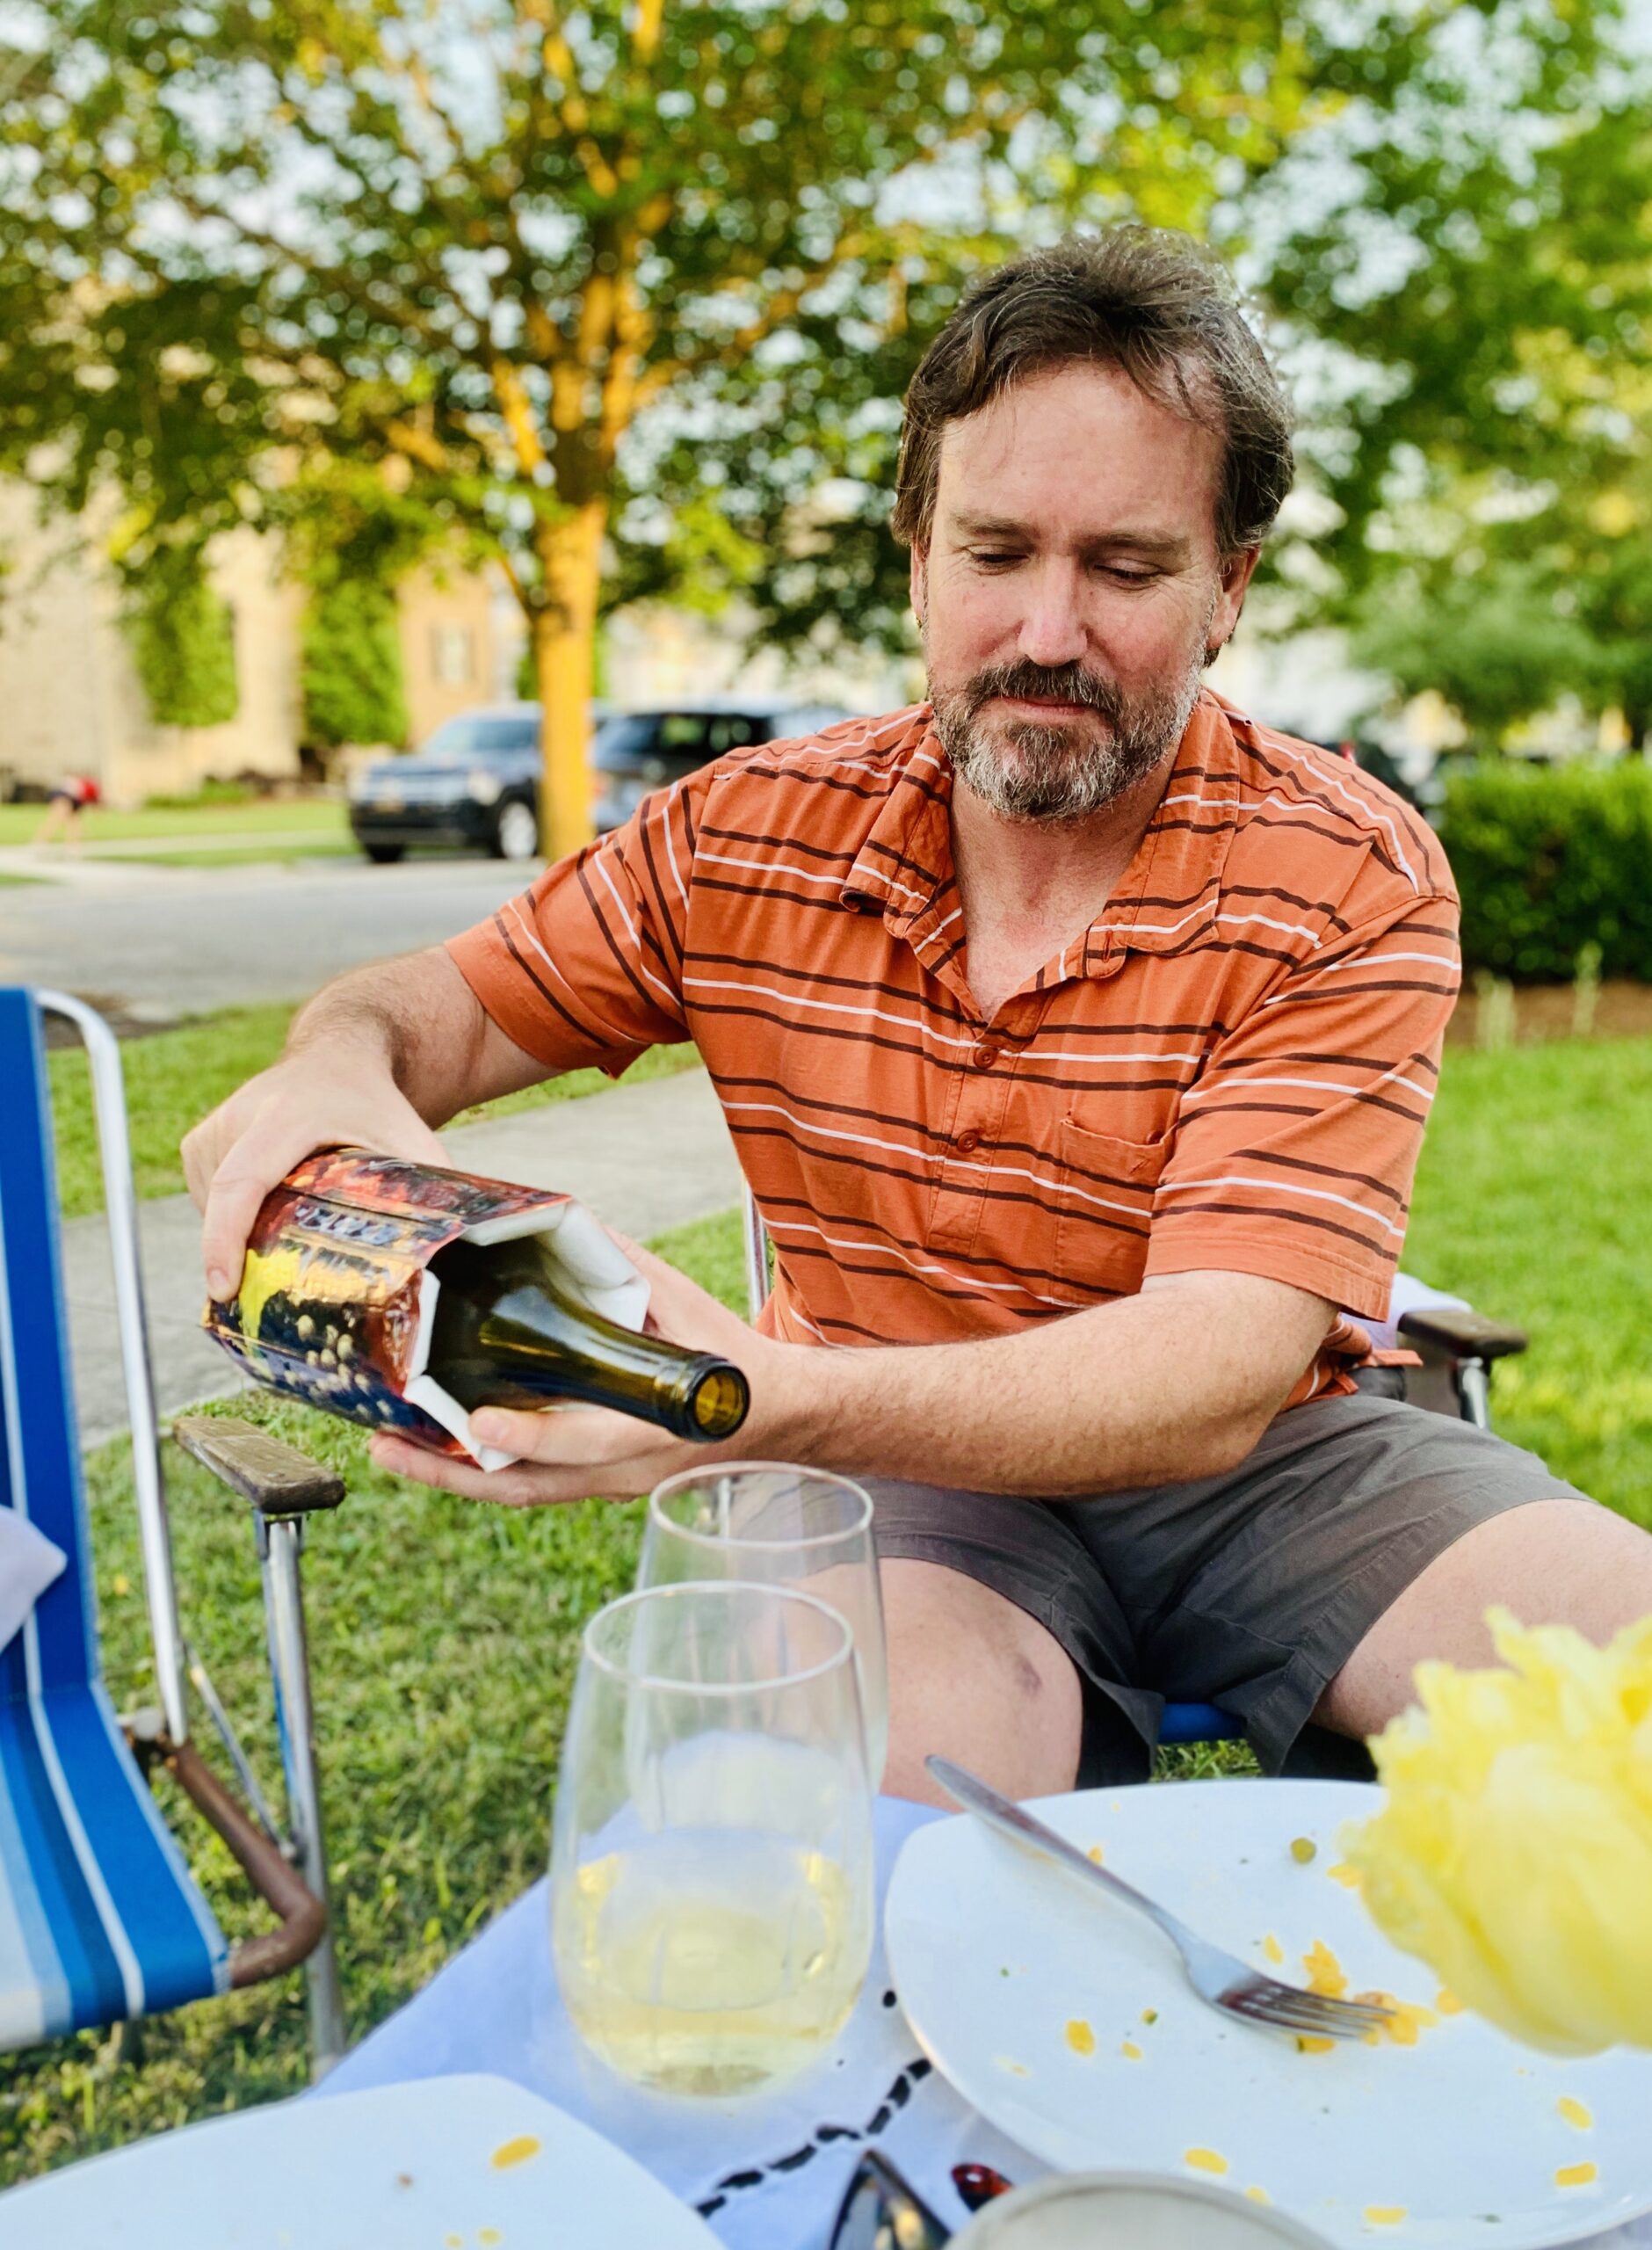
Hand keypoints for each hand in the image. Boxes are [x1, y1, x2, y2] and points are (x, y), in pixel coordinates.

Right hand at [183, 1052, 449, 1300]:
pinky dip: (231, 1216)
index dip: (225, 1237)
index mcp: (289, 1118)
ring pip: (213, 1206)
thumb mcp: (410, 1137)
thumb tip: (456, 1250)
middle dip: (234, 1254)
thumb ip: (430, 1187)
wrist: (338, 1056)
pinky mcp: (200, 1139)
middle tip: (264, 1290)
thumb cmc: (377, 1105)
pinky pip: (205, 1197)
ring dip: (242, 1231)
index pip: (241, 1183)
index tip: (222, 1285)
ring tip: (289, 1216)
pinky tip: (272, 1201)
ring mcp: (216, 1126)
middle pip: (222, 1203)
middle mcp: (243, 1116)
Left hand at [368, 1238, 814, 1504]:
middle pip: (527, 1486)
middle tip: (389, 1445)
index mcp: (650, 1425)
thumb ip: (627, 1268)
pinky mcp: (595, 1485)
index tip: (479, 1424)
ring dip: (450, 1475)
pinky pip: (529, 1485)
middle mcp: (622, 1469)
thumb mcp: (686, 1304)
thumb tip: (569, 1220)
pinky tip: (437, 1444)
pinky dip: (479, 1470)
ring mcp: (606, 1485)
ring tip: (391, 1448)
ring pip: (519, 1492)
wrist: (769, 1417)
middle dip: (451, 1471)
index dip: (530, 1436)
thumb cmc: (725, 1358)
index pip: (583, 1441)